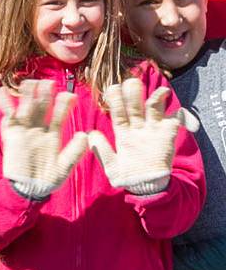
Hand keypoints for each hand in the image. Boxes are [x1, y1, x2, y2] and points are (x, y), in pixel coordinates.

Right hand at [0, 80, 91, 200]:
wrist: (27, 190)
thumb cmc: (47, 181)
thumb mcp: (64, 168)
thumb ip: (74, 152)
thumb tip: (84, 135)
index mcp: (53, 134)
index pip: (59, 115)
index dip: (64, 105)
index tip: (70, 95)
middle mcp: (39, 129)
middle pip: (42, 106)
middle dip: (44, 94)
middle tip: (48, 83)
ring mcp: (24, 130)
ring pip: (26, 107)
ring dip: (27, 95)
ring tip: (30, 83)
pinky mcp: (10, 135)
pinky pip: (7, 116)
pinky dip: (3, 103)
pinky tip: (0, 91)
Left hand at [91, 77, 182, 196]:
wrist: (147, 187)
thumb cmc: (128, 178)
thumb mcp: (112, 168)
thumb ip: (103, 152)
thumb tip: (91, 135)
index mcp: (123, 133)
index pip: (119, 113)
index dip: (116, 101)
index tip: (112, 89)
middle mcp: (138, 128)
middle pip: (135, 106)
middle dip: (133, 94)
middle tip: (131, 81)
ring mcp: (153, 130)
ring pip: (153, 108)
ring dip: (154, 97)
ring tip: (158, 90)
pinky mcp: (168, 135)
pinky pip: (175, 119)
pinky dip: (178, 113)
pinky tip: (174, 106)